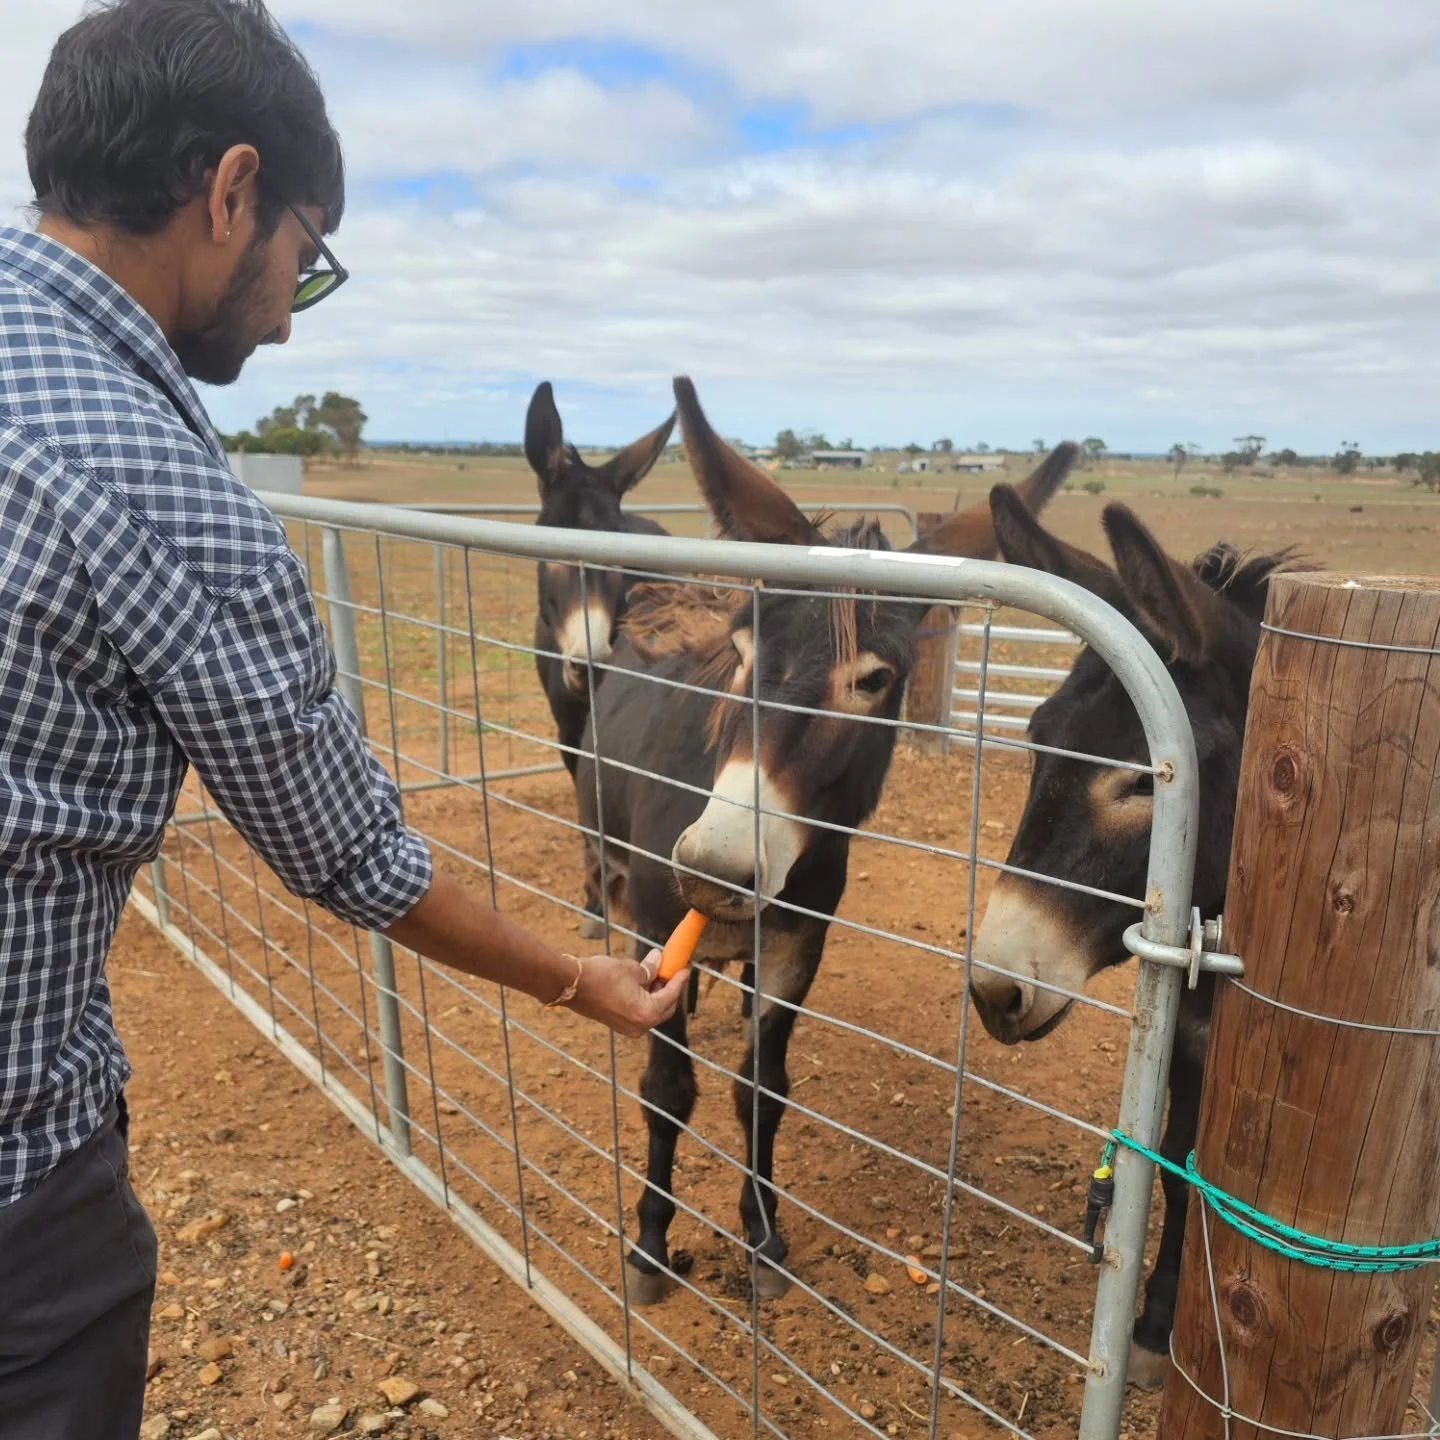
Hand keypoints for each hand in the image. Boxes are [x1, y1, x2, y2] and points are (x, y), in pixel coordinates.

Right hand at [566, 949, 688, 1037]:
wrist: (570, 984)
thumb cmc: (600, 976)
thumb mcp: (632, 969)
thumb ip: (651, 968)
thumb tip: (660, 960)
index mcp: (647, 1013)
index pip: (671, 995)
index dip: (679, 980)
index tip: (685, 968)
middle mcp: (640, 1026)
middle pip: (665, 1007)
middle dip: (670, 988)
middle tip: (671, 970)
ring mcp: (628, 1028)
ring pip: (652, 1010)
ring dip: (657, 993)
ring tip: (656, 973)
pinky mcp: (618, 1024)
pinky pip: (640, 1013)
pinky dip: (645, 999)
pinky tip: (643, 983)